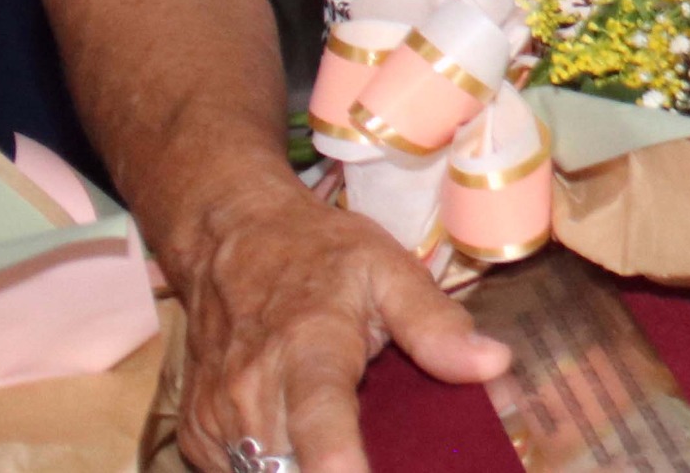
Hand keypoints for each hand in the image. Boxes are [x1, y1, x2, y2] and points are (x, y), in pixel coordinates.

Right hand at [175, 182, 508, 472]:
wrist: (230, 239)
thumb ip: (435, 323)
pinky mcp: (196, 433)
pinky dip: (273, 465)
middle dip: (333, 472)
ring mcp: (216, 416)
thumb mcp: (388, 269)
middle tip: (383, 458)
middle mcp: (252, 388)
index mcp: (309, 346)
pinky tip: (300, 443)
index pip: (318, 416)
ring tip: (349, 450)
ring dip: (304, 469)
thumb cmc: (318, 254)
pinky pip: (238, 469)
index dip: (334, 458)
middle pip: (288, 466)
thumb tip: (492, 364)